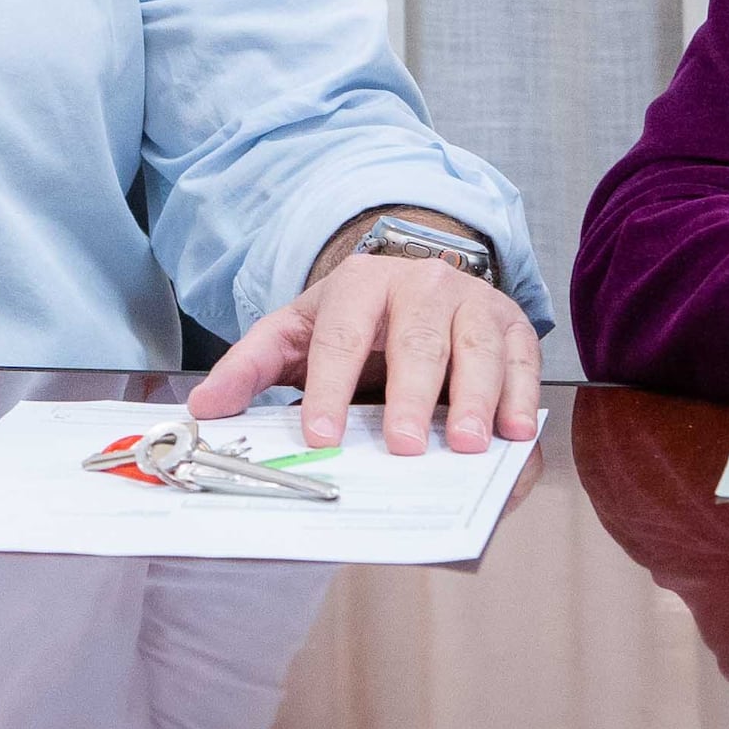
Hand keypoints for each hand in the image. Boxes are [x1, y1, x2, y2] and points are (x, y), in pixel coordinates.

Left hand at [192, 221, 541, 453]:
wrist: (414, 282)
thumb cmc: (353, 320)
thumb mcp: (296, 333)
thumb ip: (250, 368)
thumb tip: (204, 407)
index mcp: (359, 283)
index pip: (340, 337)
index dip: (329, 389)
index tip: (321, 437)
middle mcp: (422, 284)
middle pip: (417, 341)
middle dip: (410, 396)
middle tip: (404, 446)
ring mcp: (473, 302)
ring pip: (478, 348)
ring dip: (475, 398)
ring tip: (466, 445)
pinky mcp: (514, 325)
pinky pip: (524, 362)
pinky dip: (523, 398)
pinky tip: (515, 435)